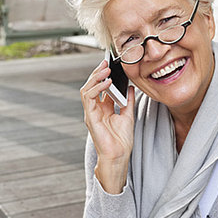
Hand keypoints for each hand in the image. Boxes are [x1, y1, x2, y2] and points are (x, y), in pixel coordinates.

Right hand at [80, 60, 134, 193]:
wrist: (118, 155)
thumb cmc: (122, 140)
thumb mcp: (128, 115)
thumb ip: (128, 101)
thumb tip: (130, 88)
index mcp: (104, 109)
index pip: (100, 88)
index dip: (104, 76)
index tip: (111, 65)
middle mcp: (95, 109)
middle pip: (92, 86)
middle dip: (98, 73)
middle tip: (106, 62)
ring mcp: (91, 112)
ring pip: (87, 89)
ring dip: (95, 77)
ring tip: (105, 69)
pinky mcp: (90, 116)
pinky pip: (88, 97)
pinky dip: (96, 88)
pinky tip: (106, 82)